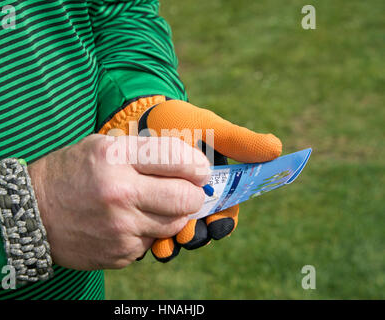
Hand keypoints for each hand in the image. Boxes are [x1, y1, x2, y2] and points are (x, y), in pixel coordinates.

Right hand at [28, 134, 210, 269]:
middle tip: (189, 190)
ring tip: (153, 204)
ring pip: (175, 224)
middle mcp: (120, 194)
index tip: (200, 170)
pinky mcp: (120, 254)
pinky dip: (148, 231)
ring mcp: (120, 228)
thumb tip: (186, 161)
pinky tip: (128, 222)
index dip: (198, 166)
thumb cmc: (69, 172)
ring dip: (173, 214)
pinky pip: (152, 242)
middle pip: (186, 199)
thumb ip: (144, 151)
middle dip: (194, 194)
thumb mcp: (102, 146)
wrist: (30, 213)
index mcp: (116, 158)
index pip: (178, 160)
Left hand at [141, 100, 282, 261]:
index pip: (226, 211)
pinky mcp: (148, 207)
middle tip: (187, 235)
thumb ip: (239, 142)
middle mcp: (196, 199)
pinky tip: (149, 242)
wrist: (143, 118)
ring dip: (175, 241)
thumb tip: (276, 149)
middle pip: (203, 228)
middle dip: (197, 235)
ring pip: (179, 232)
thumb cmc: (182, 122)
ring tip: (166, 244)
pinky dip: (153, 238)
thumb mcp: (211, 128)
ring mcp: (170, 205)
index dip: (223, 221)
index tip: (217, 225)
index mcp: (217, 185)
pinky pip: (153, 229)